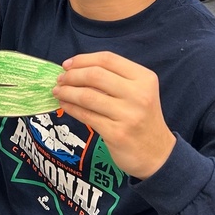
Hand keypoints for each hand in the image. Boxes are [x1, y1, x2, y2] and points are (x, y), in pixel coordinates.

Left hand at [52, 51, 175, 179]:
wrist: (157, 154)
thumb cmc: (142, 119)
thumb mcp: (138, 93)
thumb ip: (113, 79)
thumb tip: (74, 69)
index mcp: (144, 78)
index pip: (107, 59)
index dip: (83, 59)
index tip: (67, 64)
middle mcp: (138, 94)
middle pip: (95, 75)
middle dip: (72, 76)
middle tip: (59, 80)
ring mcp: (128, 114)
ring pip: (87, 96)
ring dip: (67, 92)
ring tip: (57, 92)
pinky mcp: (117, 133)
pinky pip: (86, 115)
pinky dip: (71, 108)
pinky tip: (64, 105)